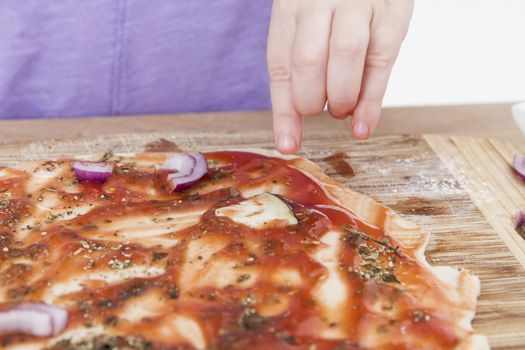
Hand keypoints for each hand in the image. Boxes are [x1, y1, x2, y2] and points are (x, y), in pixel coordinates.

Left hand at [268, 0, 413, 153]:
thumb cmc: (331, 5)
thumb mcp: (305, 24)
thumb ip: (299, 67)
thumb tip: (292, 131)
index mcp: (290, 7)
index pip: (281, 65)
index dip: (284, 111)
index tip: (288, 146)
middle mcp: (320, 1)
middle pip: (308, 59)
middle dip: (312, 100)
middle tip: (319, 110)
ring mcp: (358, 4)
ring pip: (345, 55)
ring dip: (342, 97)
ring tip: (341, 111)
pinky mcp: (392, 12)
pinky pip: (381, 60)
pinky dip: (371, 101)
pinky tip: (363, 125)